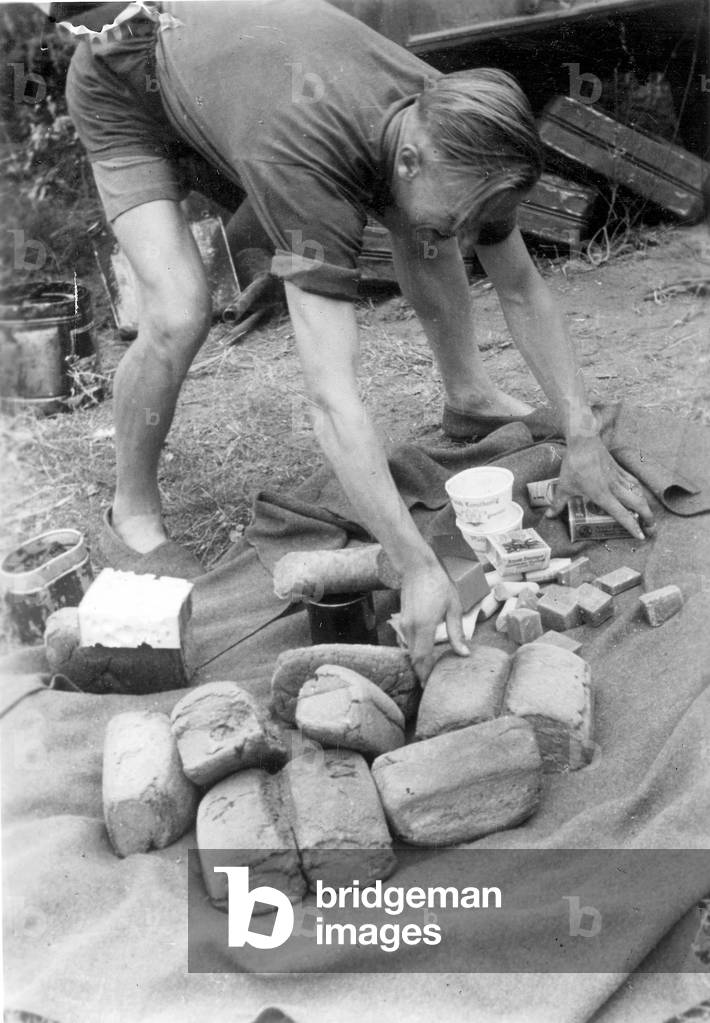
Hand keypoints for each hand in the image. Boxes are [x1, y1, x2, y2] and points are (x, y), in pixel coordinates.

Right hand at [398, 558, 468, 683]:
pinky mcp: (403, 620)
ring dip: (418, 662)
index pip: (422, 658)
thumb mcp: (453, 608)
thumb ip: (456, 633)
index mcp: (424, 626)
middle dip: (421, 672)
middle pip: (413, 658)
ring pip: (409, 651)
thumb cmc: (438, 584)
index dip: (425, 674)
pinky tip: (425, 654)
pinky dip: (415, 651)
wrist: (417, 567)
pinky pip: (408, 642)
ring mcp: (404, 624)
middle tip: (430, 685)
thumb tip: (464, 653)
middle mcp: (410, 627)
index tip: (430, 686)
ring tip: (429, 672)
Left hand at [546, 434, 655, 539]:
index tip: (641, 536)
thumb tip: (549, 516)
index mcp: (603, 496)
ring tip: (647, 514)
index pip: (622, 515)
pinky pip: (633, 482)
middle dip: (647, 518)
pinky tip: (639, 494)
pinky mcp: (619, 469)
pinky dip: (638, 490)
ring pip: (638, 493)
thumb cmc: (574, 465)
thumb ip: (558, 504)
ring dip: (645, 505)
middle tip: (651, 528)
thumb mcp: (564, 487)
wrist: (584, 442)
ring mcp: (619, 478)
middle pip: (638, 504)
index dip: (632, 527)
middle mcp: (614, 488)